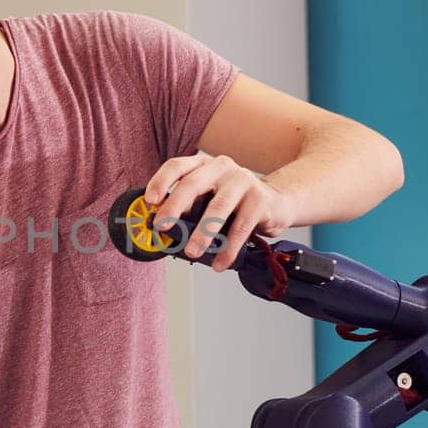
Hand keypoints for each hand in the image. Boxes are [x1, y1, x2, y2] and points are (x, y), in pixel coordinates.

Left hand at [144, 153, 294, 271]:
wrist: (277, 203)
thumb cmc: (234, 203)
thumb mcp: (208, 198)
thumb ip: (188, 207)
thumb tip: (161, 229)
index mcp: (203, 165)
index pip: (176, 166)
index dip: (160, 182)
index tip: (149, 202)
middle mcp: (221, 167)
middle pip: (193, 184)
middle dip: (174, 206)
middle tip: (162, 227)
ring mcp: (243, 180)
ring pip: (218, 206)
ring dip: (202, 232)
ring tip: (192, 252)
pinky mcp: (260, 199)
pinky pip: (241, 227)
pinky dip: (228, 248)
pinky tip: (220, 263)